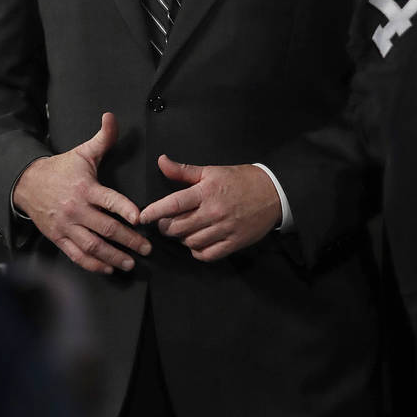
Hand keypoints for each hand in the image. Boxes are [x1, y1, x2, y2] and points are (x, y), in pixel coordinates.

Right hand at [12, 112, 150, 274]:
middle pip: (105, 228)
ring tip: (131, 262)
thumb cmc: (63, 168)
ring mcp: (66, 227)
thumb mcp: (83, 152)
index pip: (109, 200)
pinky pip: (76, 255)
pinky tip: (108, 268)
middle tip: (147, 248)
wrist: (28, 184)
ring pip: (92, 246)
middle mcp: (77, 210)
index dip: (125, 209)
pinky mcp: (58, 238)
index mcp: (86, 188)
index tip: (141, 218)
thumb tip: (111, 116)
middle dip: (128, 240)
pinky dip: (92, 264)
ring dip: (113, 256)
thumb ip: (103, 138)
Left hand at [139, 156, 280, 261]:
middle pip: (177, 227)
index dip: (154, 212)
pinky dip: (197, 251)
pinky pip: (206, 254)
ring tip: (186, 229)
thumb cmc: (241, 179)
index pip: (174, 204)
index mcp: (207, 191)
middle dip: (167, 226)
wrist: (274, 191)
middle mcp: (214, 211)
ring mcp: (225, 229)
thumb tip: (161, 161)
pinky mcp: (234, 242)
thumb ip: (184, 170)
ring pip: (190, 242)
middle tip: (168, 221)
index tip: (142, 217)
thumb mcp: (212, 171)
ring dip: (183, 238)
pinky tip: (199, 241)